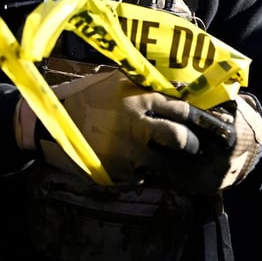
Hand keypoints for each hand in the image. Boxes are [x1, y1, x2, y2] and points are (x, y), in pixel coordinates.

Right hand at [38, 71, 261, 190]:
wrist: (46, 125)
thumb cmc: (81, 98)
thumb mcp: (112, 83)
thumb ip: (142, 86)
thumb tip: (176, 89)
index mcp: (138, 100)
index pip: (183, 110)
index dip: (202, 120)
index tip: (215, 126)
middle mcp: (137, 126)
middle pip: (181, 139)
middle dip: (191, 145)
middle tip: (191, 147)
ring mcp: (127, 154)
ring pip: (164, 164)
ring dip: (166, 164)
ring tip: (161, 160)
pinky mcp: (116, 175)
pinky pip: (139, 177)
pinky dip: (138, 173)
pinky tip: (128, 165)